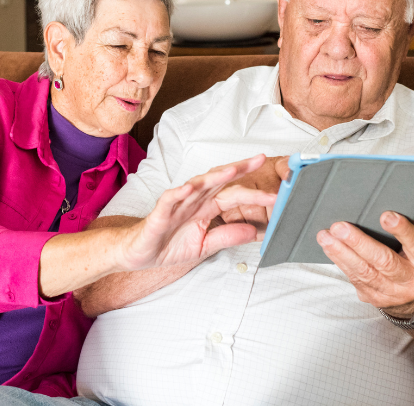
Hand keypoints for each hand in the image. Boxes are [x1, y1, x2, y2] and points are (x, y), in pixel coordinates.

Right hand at [118, 155, 276, 271]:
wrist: (139, 253)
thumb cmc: (168, 244)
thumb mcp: (204, 246)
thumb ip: (227, 237)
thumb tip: (254, 232)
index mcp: (206, 208)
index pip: (233, 195)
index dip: (253, 193)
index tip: (275, 194)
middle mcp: (194, 201)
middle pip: (219, 181)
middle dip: (239, 170)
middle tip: (260, 160)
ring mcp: (176, 204)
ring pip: (197, 185)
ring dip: (214, 177)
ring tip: (232, 170)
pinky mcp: (159, 213)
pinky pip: (169, 200)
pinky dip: (178, 193)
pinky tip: (189, 188)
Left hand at [316, 212, 413, 315]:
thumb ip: (412, 224)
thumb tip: (396, 198)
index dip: (402, 231)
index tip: (385, 216)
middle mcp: (413, 281)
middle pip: (385, 262)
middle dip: (359, 243)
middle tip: (340, 228)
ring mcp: (392, 293)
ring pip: (364, 272)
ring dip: (341, 253)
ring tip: (325, 236)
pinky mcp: (373, 297)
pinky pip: (354, 278)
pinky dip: (340, 261)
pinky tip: (329, 248)